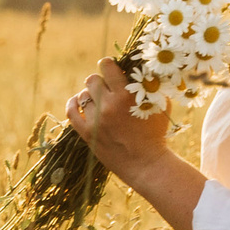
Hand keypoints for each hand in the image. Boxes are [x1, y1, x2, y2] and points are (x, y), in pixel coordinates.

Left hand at [65, 58, 168, 179]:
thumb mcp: (158, 103)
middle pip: (92, 79)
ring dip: (91, 96)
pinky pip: (71, 112)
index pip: (106, 66)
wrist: (146, 164)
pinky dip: (73, 104)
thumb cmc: (156, 132)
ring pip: (83, 95)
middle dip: (100, 82)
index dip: (108, 65)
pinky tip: (78, 102)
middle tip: (107, 90)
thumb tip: (139, 67)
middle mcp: (108, 105)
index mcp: (126, 95)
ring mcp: (96, 120)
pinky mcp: (87, 134)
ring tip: (101, 102)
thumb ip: (148, 84)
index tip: (112, 70)